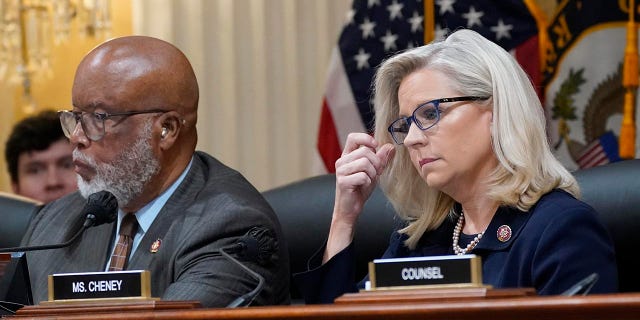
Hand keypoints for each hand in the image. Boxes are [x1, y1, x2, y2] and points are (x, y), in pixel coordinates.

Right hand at [324, 133, 394, 261]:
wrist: (351, 208)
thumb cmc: (360, 188)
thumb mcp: (374, 171)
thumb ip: (381, 159)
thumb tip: (390, 146)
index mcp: (347, 156)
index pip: (353, 137)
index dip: (366, 138)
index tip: (375, 146)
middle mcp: (341, 161)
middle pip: (365, 151)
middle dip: (376, 163)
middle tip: (374, 174)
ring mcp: (340, 171)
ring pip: (364, 163)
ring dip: (372, 174)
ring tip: (368, 181)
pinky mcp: (342, 182)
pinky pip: (363, 176)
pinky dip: (368, 182)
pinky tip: (362, 187)